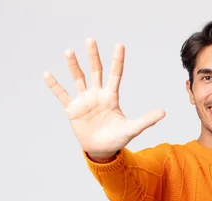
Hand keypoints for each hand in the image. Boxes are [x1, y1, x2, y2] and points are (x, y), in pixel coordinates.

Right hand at [43, 39, 165, 158]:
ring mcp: (84, 101)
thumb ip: (146, 120)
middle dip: (93, 56)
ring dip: (73, 65)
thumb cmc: (117, 139)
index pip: (115, 75)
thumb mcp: (132, 129)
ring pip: (78, 79)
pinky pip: (62, 95)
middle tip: (90, 40)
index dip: (117, 61)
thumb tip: (164, 112)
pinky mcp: (72, 109)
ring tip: (69, 51)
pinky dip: (55, 85)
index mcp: (111, 97)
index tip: (119, 45)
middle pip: (95, 71)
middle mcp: (97, 95)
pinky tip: (47, 74)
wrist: (102, 151)